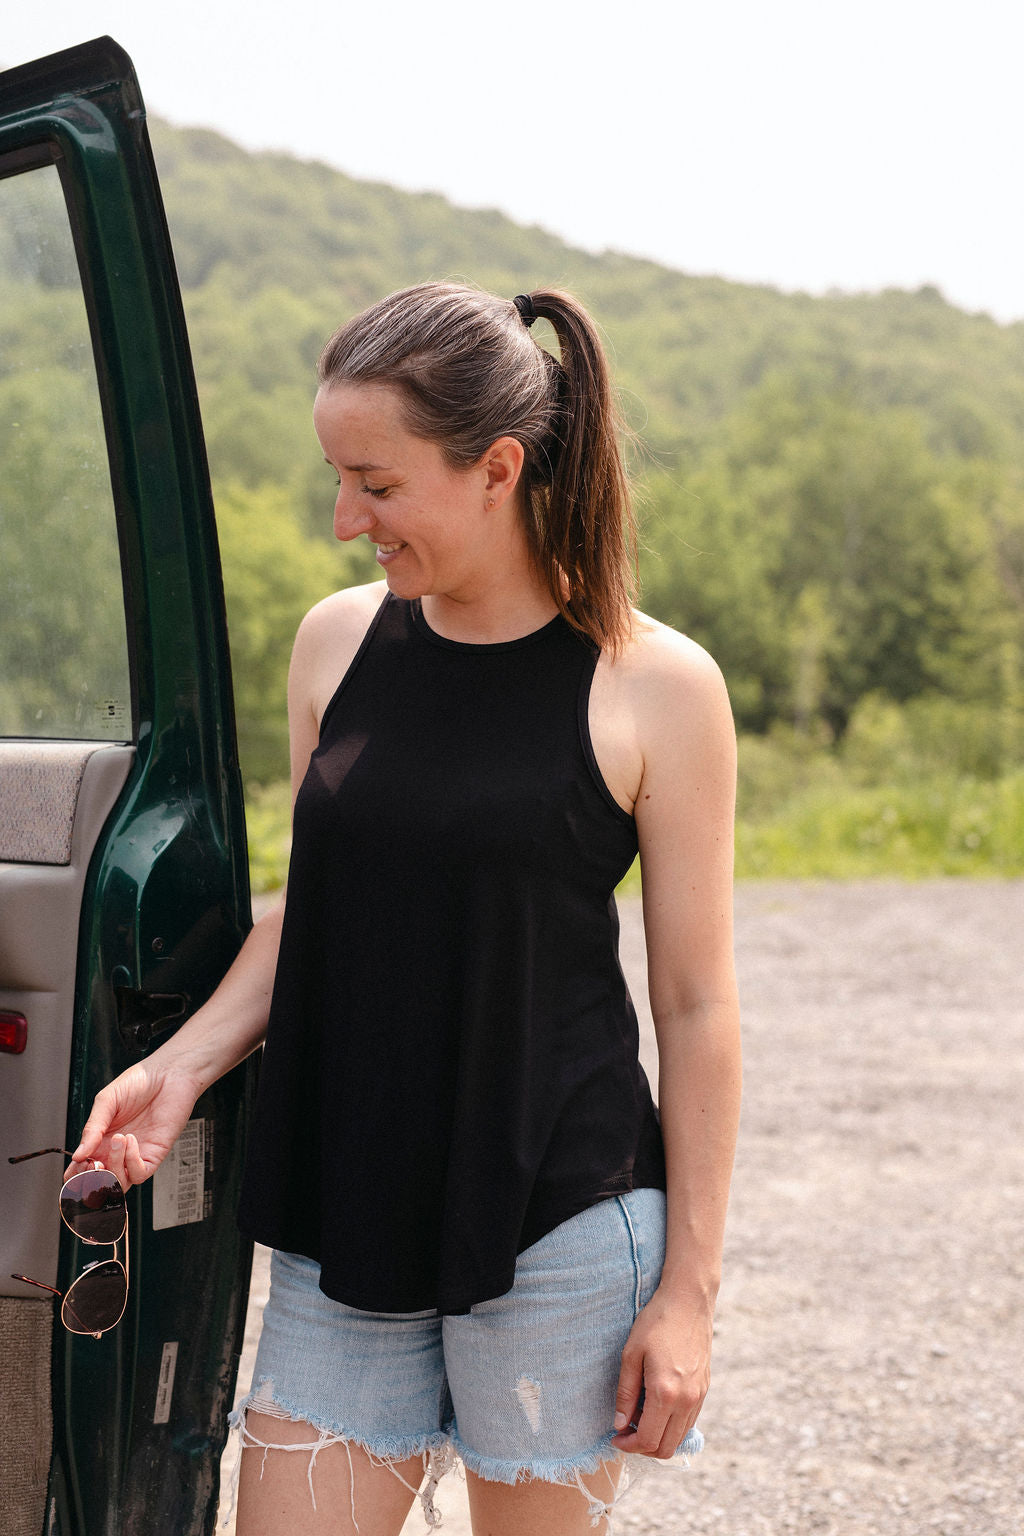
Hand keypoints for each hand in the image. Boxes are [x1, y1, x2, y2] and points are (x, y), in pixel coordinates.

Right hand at [67, 1060, 203, 1189]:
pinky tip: (132, 1139)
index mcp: (100, 1140)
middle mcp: (116, 1152)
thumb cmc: (139, 1082)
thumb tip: (77, 1155)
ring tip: (118, 1138)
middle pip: (98, 1183)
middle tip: (92, 1161)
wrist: (168, 1073)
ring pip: (118, 1183)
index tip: (77, 1162)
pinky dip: (132, 1161)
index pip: (81, 1170)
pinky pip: (139, 1173)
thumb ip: (92, 1129)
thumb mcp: (107, 1101)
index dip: (75, 1174)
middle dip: (92, 1178)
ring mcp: (135, 1156)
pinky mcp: (154, 1155)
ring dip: (113, 1167)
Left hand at [610, 1284, 712, 1457]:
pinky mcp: (704, 1389)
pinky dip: (671, 1426)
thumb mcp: (631, 1354)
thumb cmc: (656, 1322)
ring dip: (658, 1438)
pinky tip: (656, 1408)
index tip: (616, 1437)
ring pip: (679, 1439)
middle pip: (666, 1448)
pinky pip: (688, 1422)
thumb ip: (625, 1393)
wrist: (689, 1301)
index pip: (648, 1440)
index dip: (629, 1446)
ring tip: (639, 1419)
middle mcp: (686, 1400)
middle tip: (625, 1432)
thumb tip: (620, 1425)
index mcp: (665, 1392)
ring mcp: (698, 1396)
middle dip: (642, 1448)